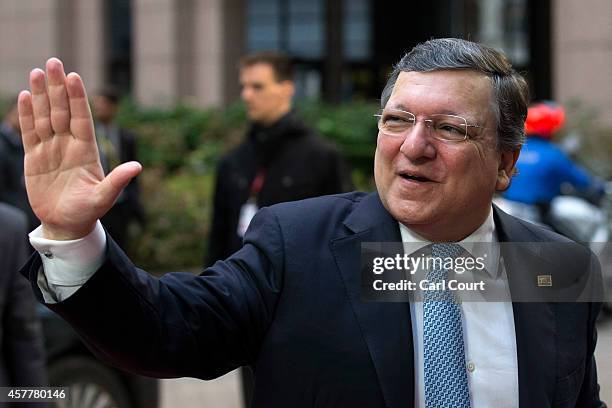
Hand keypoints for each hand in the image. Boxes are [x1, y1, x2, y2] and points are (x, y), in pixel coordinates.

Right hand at [18, 58, 141, 239]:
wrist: (67, 225)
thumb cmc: (88, 212)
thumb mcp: (104, 197)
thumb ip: (117, 181)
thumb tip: (137, 167)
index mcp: (86, 151)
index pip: (81, 118)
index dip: (77, 98)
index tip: (75, 77)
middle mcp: (69, 145)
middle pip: (61, 110)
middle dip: (58, 87)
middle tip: (53, 62)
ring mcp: (51, 149)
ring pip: (45, 116)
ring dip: (42, 95)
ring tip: (38, 72)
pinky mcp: (35, 157)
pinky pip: (30, 132)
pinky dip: (27, 114)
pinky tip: (26, 95)